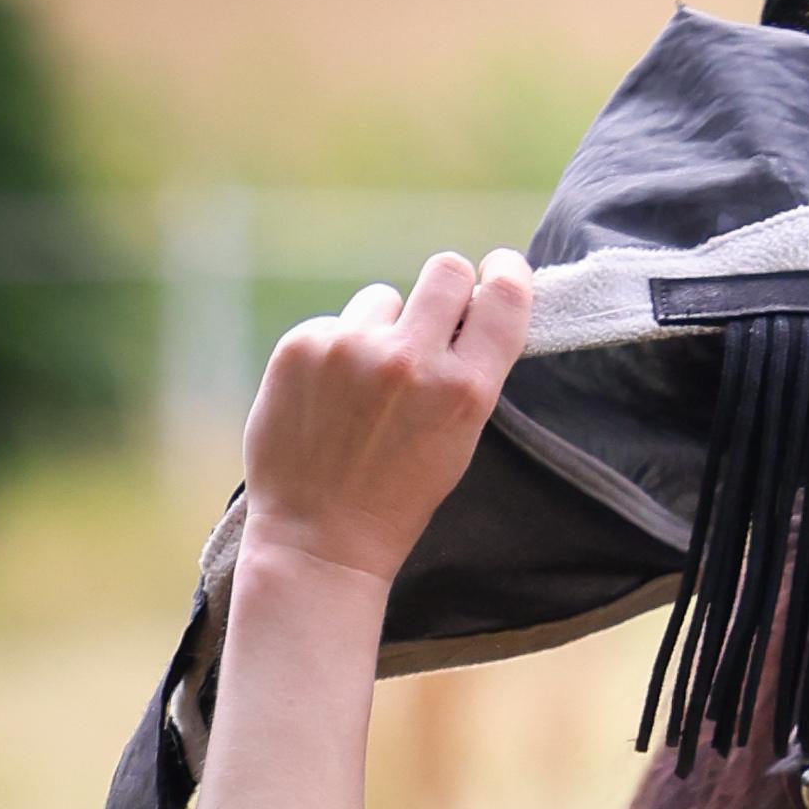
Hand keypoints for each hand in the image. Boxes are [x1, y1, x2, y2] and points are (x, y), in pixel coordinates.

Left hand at [241, 249, 533, 589]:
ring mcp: (352, 348)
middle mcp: (411, 360)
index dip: (505, 274)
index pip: (502, 296)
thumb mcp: (458, 440)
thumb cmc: (399, 497)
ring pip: (382, 300)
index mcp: (465, 391)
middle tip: (432, 322)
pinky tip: (328, 399)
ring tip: (366, 388)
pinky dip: (335, 351)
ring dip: (381, 329)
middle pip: (444, 270)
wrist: (321, 539)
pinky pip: (334, 323)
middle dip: (445, 289)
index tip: (499, 270)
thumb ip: (466, 373)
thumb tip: (470, 306)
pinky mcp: (302, 346)